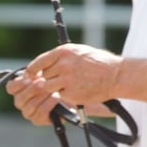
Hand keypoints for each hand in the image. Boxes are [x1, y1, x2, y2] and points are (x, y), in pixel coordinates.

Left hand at [6, 44, 121, 125]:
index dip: (32, 69)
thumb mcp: (78, 52)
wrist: (116, 75)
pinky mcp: (70, 92)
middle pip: (43, 75)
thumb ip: (61, 57)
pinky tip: (75, 90)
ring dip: (53, 88)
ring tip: (65, 86)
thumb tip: (45, 64)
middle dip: (48, 78)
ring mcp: (66, 79)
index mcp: (64, 52)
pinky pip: (59, 95)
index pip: (39, 61)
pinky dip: (64, 94)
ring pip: (47, 86)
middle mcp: (63, 64)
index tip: (29, 74)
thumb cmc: (99, 63)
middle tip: (58, 80)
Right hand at [6, 71, 61, 125]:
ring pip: (30, 106)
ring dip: (42, 97)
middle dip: (32, 90)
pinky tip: (56, 97)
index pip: (11, 87)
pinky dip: (49, 104)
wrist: (65, 93)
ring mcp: (28, 112)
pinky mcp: (37, 120)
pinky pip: (41, 113)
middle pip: (20, 98)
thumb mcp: (43, 72)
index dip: (18, 84)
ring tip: (52, 89)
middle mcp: (20, 102)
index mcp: (18, 90)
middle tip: (43, 82)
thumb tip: (31, 72)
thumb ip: (35, 72)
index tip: (29, 78)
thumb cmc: (51, 81)